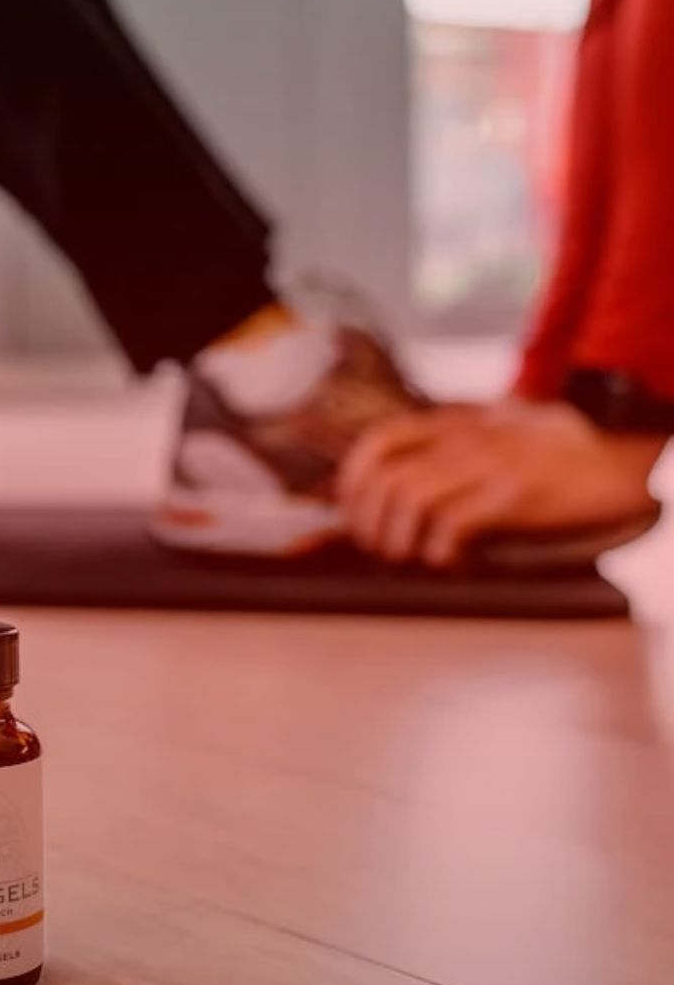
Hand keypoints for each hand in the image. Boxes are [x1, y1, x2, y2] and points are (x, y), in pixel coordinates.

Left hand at [336, 399, 663, 567]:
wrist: (632, 463)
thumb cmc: (565, 456)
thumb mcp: (503, 433)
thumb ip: (456, 449)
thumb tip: (399, 486)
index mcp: (459, 421)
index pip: (380, 441)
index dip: (353, 481)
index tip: (353, 515)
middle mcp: (468, 437)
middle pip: (385, 478)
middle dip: (369, 523)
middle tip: (380, 551)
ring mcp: (491, 463)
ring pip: (410, 501)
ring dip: (399, 542)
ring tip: (414, 560)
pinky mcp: (515, 494)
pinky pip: (452, 526)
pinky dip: (440, 553)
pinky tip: (454, 563)